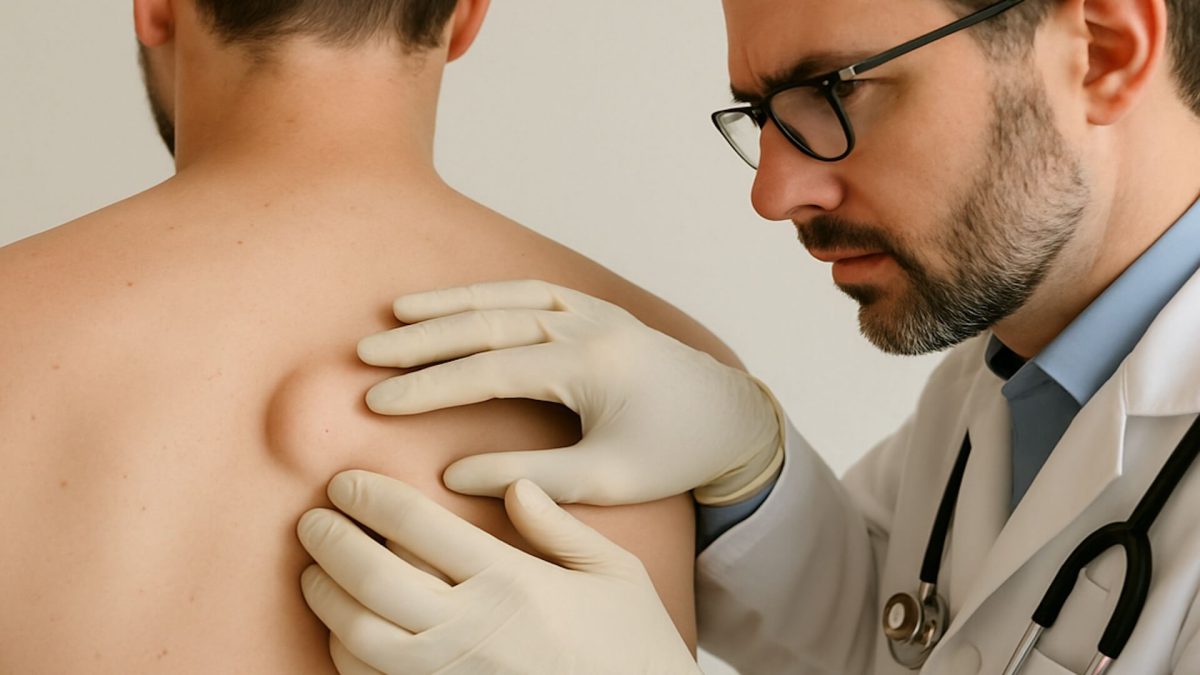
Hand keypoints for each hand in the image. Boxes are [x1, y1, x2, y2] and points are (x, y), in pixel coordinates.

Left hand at [298, 471, 699, 674]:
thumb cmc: (634, 645)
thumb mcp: (616, 573)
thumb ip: (560, 527)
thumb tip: (512, 487)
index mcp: (511, 581)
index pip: (418, 525)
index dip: (371, 497)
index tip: (346, 483)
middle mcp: (471, 628)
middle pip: (372, 578)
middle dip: (329, 542)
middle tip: (312, 520)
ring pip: (358, 636)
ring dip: (325, 598)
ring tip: (315, 570)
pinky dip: (344, 652)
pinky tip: (345, 628)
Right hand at [357, 280, 783, 505]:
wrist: (731, 419)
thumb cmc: (674, 452)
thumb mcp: (607, 477)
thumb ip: (531, 477)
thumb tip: (454, 475)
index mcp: (591, 365)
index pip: (490, 369)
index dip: (429, 386)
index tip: (378, 401)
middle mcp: (587, 324)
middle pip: (488, 323)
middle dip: (423, 338)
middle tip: (367, 353)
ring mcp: (591, 310)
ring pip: (505, 298)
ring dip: (448, 305)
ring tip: (394, 314)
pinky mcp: (594, 309)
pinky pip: (529, 291)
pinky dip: (486, 295)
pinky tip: (454, 303)